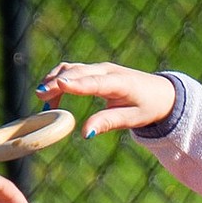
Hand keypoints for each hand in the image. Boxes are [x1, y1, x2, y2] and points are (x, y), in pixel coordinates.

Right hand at [35, 61, 175, 137]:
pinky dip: (59, 80)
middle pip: (78, 72)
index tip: (58, 85)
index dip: (76, 84)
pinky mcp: (94, 70)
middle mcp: (107, 71)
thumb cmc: (148, 107)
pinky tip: (50, 98)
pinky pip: (72, 71)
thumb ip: (108, 123)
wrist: (161, 93)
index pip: (95, 82)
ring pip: (71, 69)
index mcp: (121, 83)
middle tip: (40, 96)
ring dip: (54, 80)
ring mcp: (99, 68)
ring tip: (42, 99)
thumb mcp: (133, 119)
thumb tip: (85, 133)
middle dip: (57, 82)